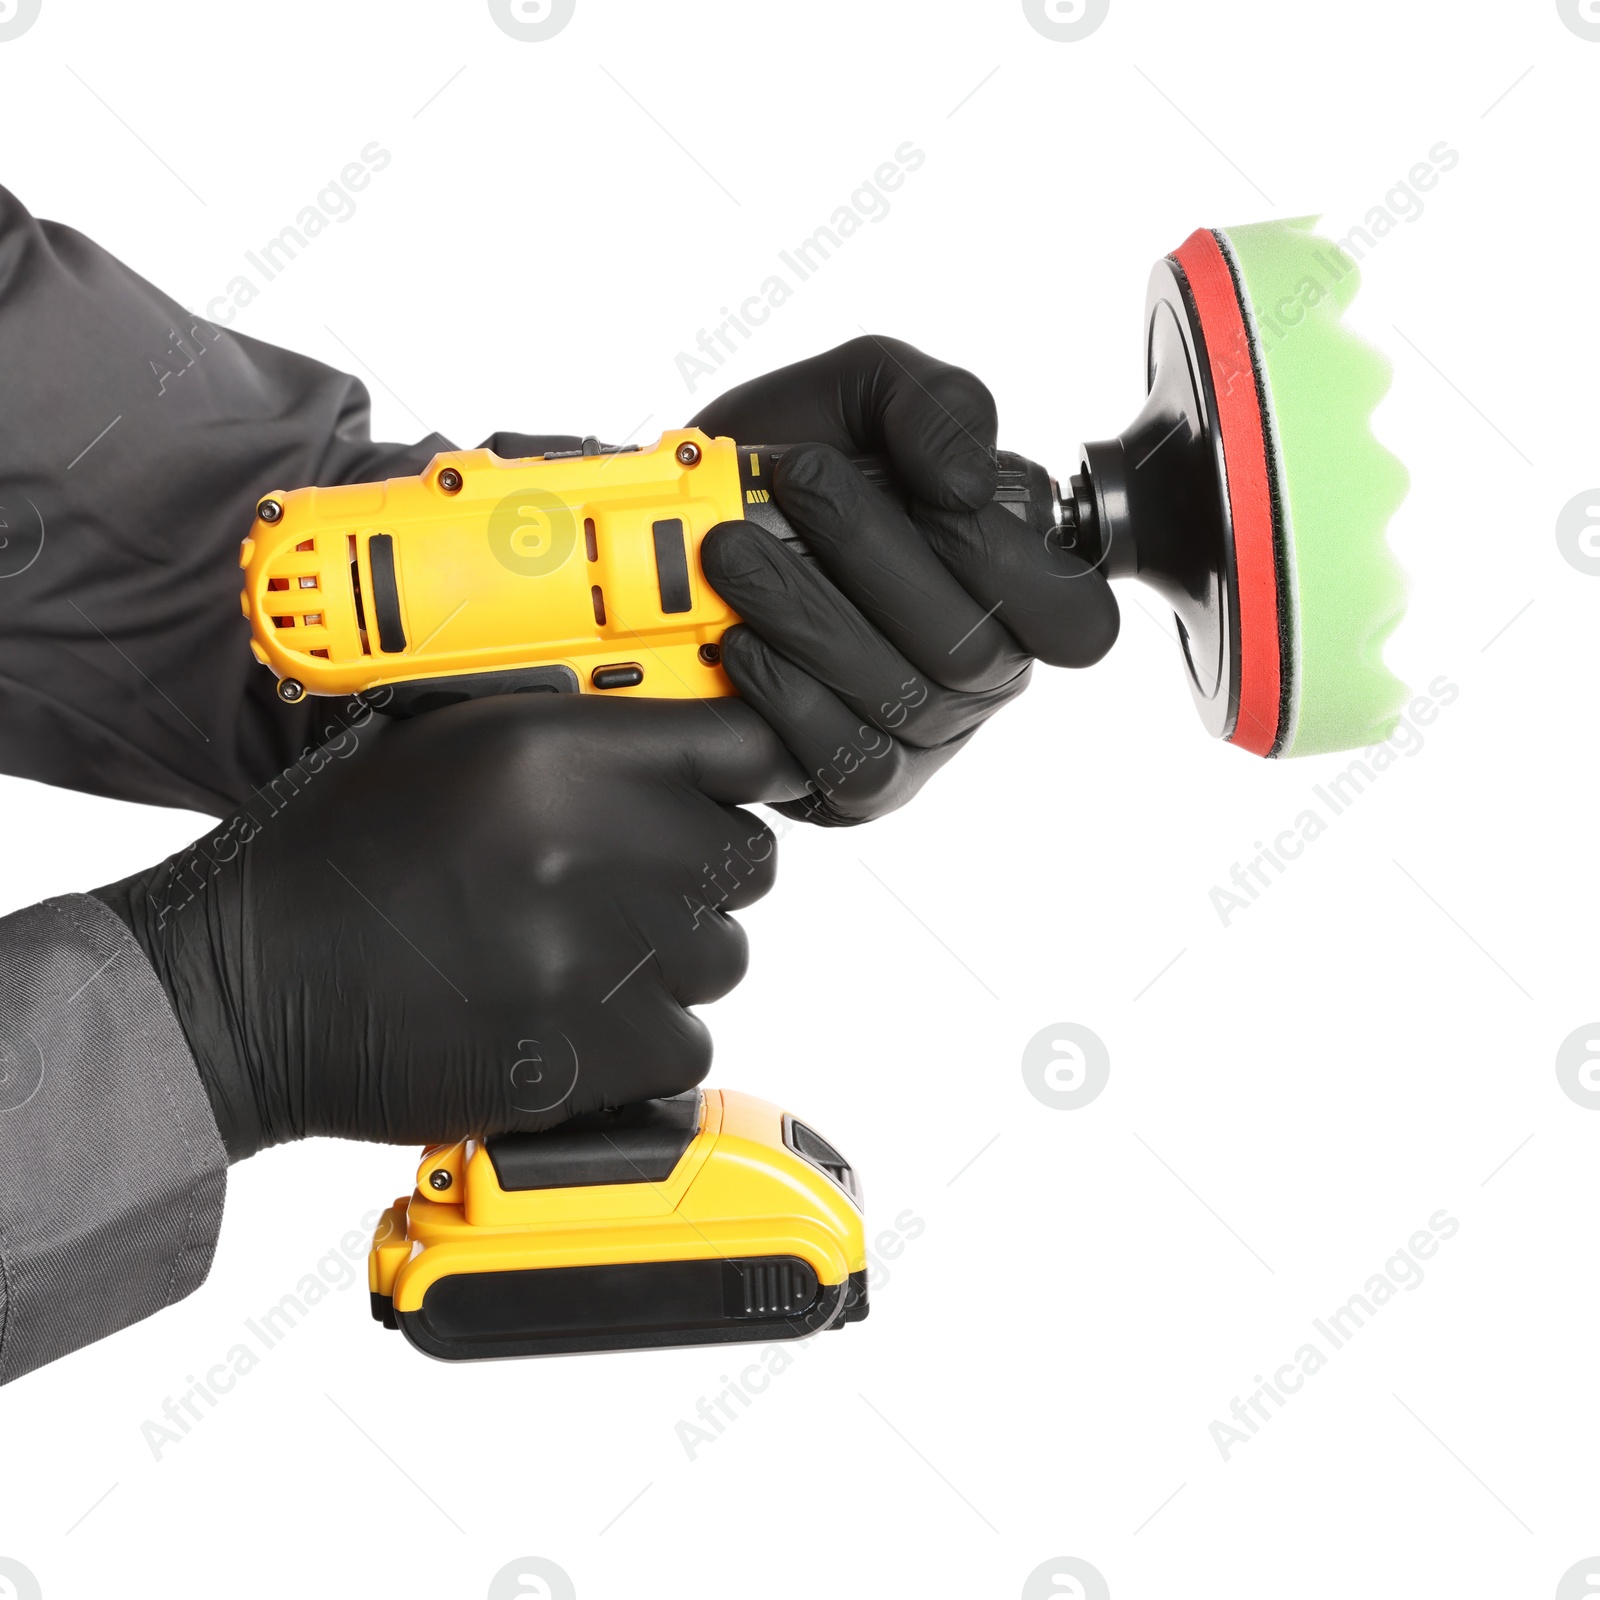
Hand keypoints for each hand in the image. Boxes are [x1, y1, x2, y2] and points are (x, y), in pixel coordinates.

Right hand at [92, 693, 803, 1158]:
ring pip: (720, 958)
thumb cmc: (337, 856)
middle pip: (746, 860)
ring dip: (672, 959)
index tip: (739, 790)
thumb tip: (673, 730)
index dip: (752, 772)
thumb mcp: (437, 739)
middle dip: (702, 872)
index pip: (744, 747)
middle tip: (630, 885)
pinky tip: (567, 1019)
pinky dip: (643, 1041)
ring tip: (579, 956)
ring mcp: (592, 959)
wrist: (247, 984)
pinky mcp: (584, 1056)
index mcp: (556, 752)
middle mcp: (591, 846)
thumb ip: (566, 726)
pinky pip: (682, 1044)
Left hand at [692, 336, 1118, 825]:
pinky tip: (741, 640)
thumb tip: (969, 485)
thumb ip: (936, 403)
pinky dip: (787, 695)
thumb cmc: (791, 465)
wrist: (680, 523)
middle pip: (972, 651)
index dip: (1016, 565)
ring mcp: (922, 740)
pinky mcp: (856, 790)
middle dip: (877, 557)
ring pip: (899, 698)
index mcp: (1013, 595)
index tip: (936, 497)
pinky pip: (845, 760)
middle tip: (800, 482)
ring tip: (732, 550)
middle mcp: (980, 677)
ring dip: (808, 613)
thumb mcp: (867, 392)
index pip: (1077, 621)